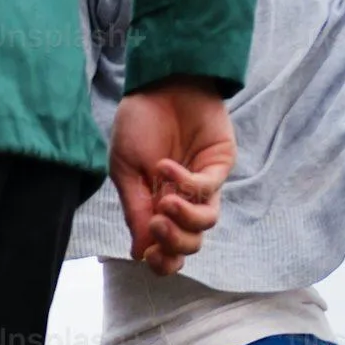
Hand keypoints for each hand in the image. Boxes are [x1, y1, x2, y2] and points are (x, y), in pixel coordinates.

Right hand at [111, 78, 236, 274]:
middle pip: (191, 244)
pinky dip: (186, 184)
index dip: (162, 261)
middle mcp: (183, 201)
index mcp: (157, 207)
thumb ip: (134, 210)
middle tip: (155, 225)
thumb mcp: (125, 170)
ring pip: (206, 223)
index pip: (168, 249)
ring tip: (163, 202)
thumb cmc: (138, 122)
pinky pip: (207, 188)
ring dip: (183, 220)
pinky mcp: (219, 164)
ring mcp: (203, 184)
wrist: (159, 83)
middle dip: (174, 244)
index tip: (148, 254)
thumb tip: (140, 253)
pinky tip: (166, 168)